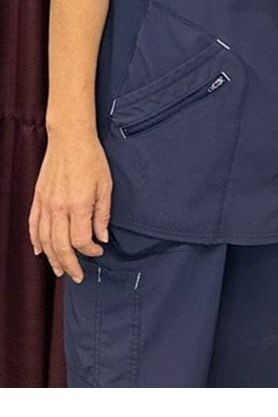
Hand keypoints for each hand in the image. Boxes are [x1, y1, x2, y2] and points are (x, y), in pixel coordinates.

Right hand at [28, 130, 111, 282]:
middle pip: (60, 246)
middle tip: (77, 276)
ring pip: (44, 240)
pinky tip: (39, 250)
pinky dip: (35, 241)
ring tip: (59, 270)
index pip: (80, 240)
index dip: (89, 251)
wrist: (70, 139)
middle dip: (69, 264)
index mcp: (77, 205)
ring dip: (51, 258)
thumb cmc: (92, 159)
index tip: (98, 251)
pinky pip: (33, 226)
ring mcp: (44, 204)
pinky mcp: (37, 199)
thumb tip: (102, 238)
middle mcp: (58, 208)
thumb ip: (103, 214)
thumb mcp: (106, 185)